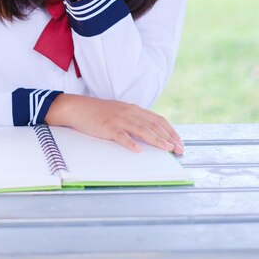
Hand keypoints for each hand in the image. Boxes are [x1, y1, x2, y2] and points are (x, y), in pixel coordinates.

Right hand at [45, 94, 183, 154]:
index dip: (170, 131)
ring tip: (166, 149)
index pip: (158, 119)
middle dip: (169, 137)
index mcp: (134, 109)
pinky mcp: (107, 127)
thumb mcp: (120, 112)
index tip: (180, 142)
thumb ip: (135, 119)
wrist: (78, 108)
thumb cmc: (99, 113)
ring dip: (156, 140)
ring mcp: (119, 119)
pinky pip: (121, 136)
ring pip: (142, 130)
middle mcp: (129, 112)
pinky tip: (138, 150)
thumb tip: (151, 132)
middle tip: (179, 149)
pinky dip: (130, 143)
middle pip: (153, 124)